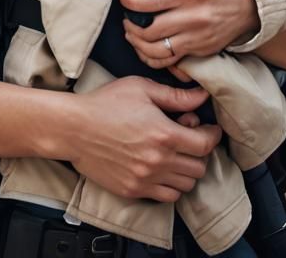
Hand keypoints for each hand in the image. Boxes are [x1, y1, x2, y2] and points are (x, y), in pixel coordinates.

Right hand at [66, 77, 221, 201]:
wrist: (74, 128)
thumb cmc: (106, 103)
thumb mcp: (141, 88)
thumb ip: (175, 96)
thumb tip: (202, 96)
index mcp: (164, 134)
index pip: (205, 145)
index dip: (212, 135)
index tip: (209, 129)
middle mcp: (158, 161)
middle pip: (199, 167)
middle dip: (199, 152)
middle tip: (188, 138)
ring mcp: (146, 179)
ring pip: (186, 186)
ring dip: (187, 170)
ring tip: (175, 154)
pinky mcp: (133, 190)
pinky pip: (167, 197)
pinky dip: (171, 186)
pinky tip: (162, 169)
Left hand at [120, 0, 259, 66]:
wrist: (250, 8)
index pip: (154, 0)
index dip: (132, 0)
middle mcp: (192, 19)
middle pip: (151, 30)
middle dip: (131, 24)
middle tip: (126, 17)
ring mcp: (196, 39)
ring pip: (157, 50)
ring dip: (137, 44)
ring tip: (132, 33)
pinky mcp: (199, 52)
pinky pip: (170, 61)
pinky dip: (152, 59)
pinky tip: (145, 49)